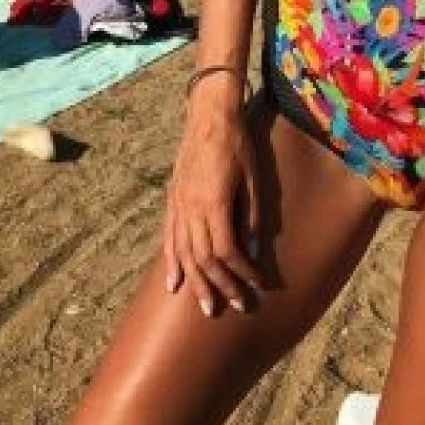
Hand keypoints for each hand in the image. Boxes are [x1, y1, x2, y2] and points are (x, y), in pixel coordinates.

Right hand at [164, 72, 262, 316]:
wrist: (210, 117)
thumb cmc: (238, 145)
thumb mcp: (253, 179)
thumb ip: (251, 217)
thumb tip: (252, 253)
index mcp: (214, 204)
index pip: (226, 252)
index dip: (241, 273)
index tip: (256, 285)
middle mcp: (191, 209)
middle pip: (203, 259)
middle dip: (220, 287)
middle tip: (234, 308)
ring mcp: (178, 205)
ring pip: (183, 253)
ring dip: (195, 283)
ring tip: (205, 305)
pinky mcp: (172, 200)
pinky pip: (168, 238)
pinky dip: (171, 262)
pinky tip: (174, 282)